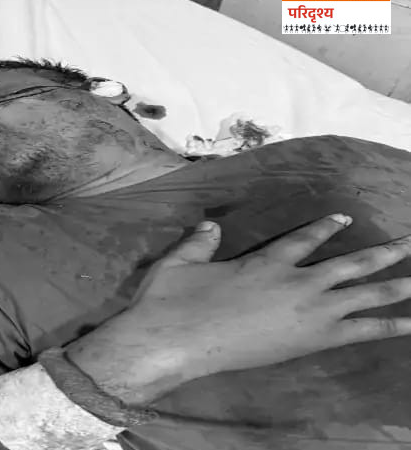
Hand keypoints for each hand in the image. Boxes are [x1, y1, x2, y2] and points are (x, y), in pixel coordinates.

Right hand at [67, 214, 410, 405]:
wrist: (175, 341)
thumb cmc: (172, 301)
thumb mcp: (179, 263)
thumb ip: (199, 242)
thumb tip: (209, 224)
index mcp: (264, 261)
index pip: (304, 239)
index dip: (326, 227)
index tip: (344, 218)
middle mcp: (294, 281)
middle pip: (349, 264)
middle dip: (383, 252)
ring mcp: (307, 312)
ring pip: (363, 293)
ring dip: (395, 283)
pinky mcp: (310, 340)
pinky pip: (361, 331)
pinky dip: (388, 326)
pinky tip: (409, 324)